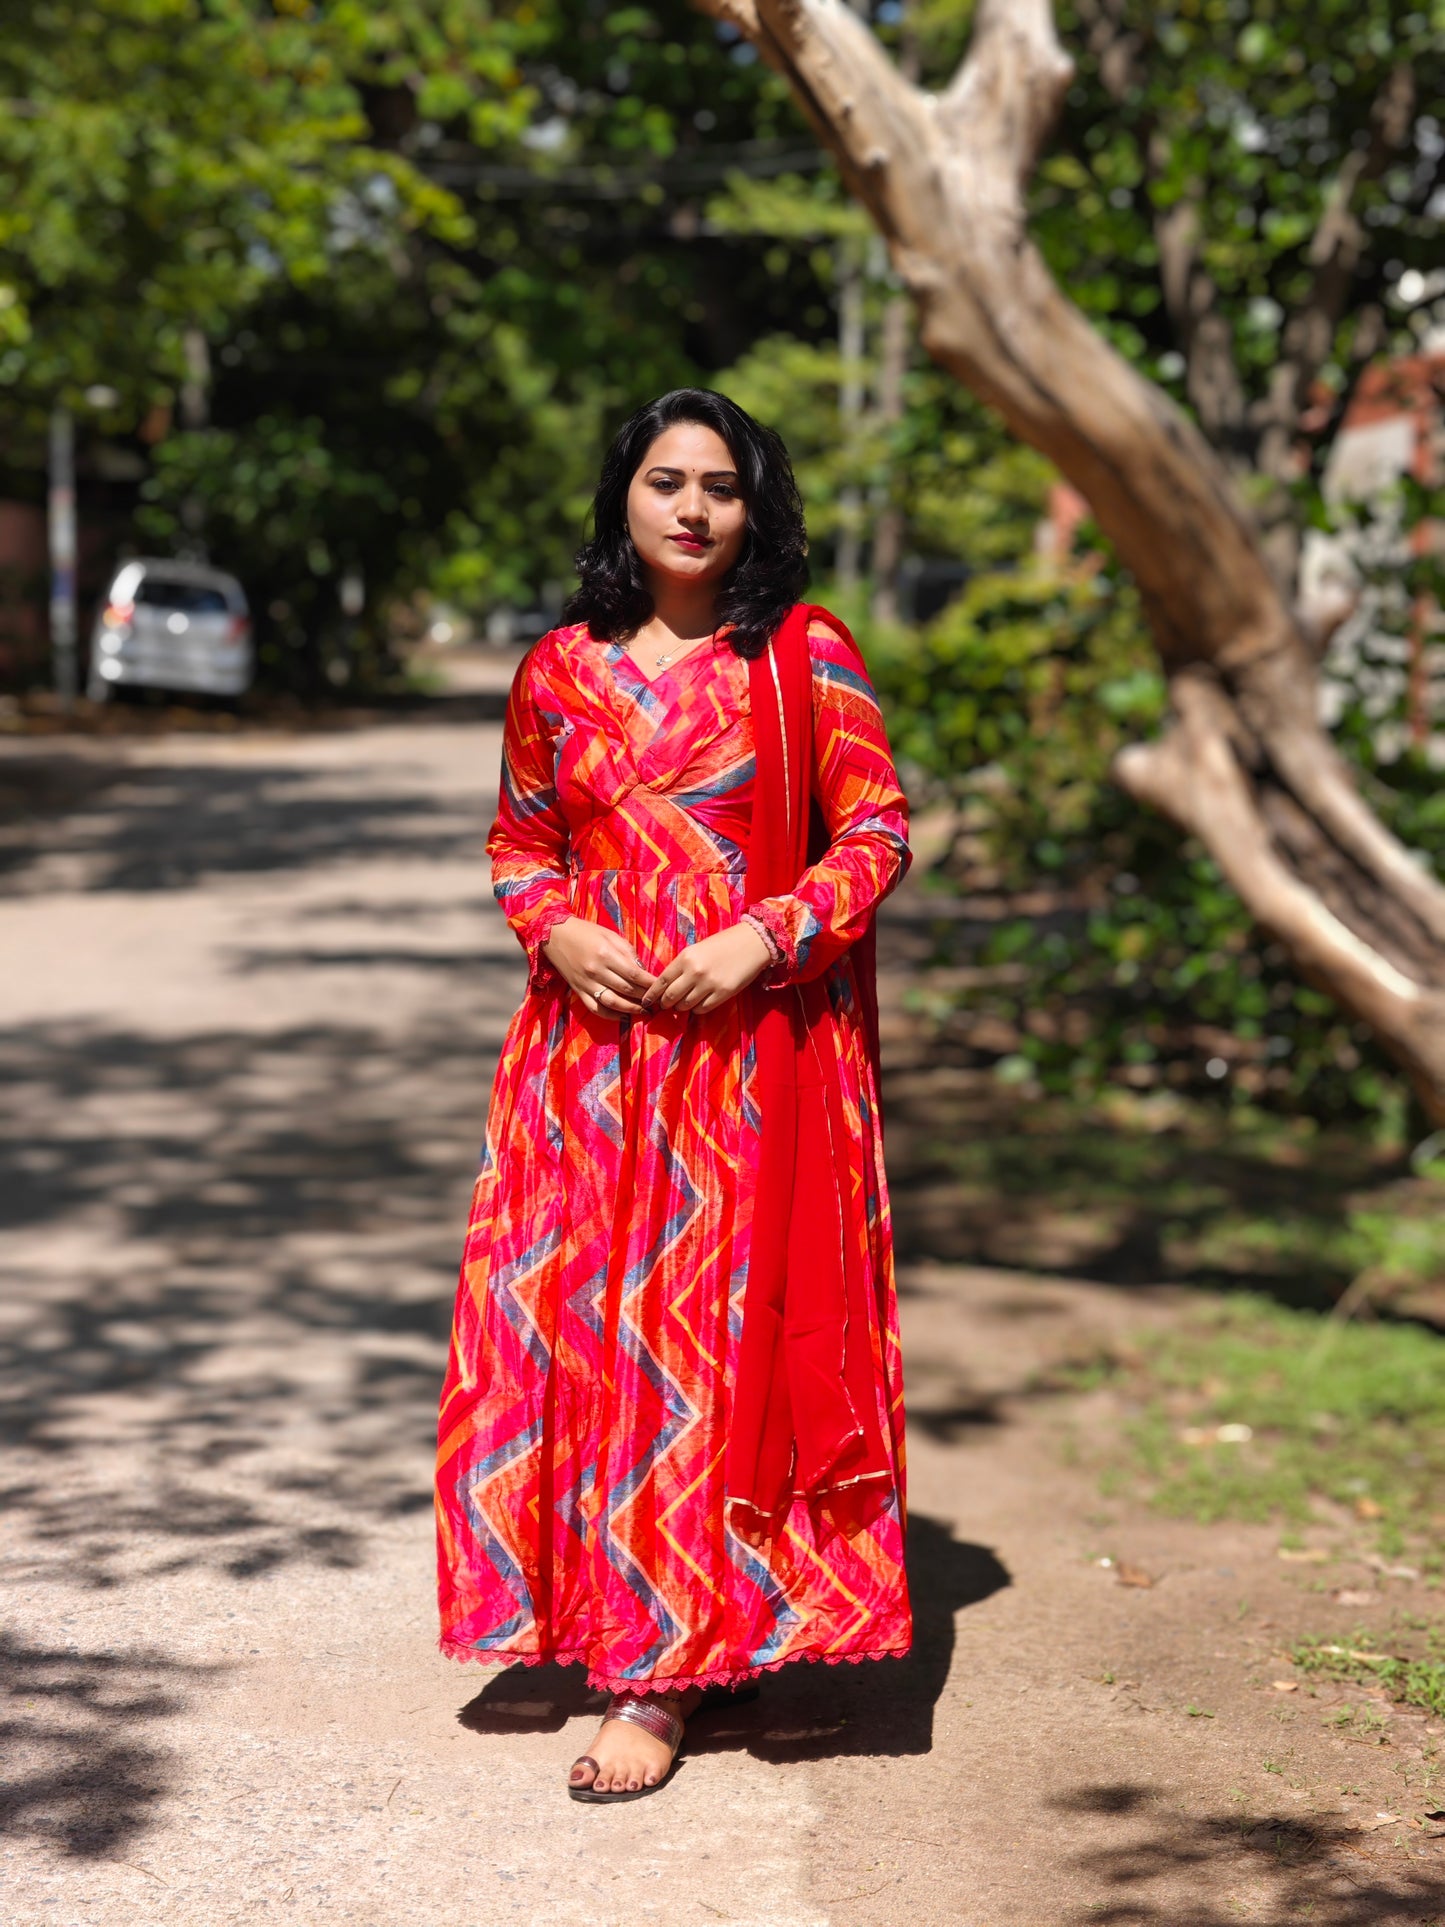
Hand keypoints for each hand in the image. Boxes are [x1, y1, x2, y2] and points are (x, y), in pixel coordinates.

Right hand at [542, 916, 656, 1016]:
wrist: (556, 935)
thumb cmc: (587, 932)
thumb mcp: (611, 936)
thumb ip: (628, 953)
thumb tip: (643, 971)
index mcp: (607, 955)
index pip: (635, 975)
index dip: (651, 984)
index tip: (662, 987)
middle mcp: (597, 971)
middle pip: (627, 990)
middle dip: (645, 997)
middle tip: (658, 1001)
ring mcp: (586, 983)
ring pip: (613, 1003)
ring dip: (632, 1009)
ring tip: (645, 1011)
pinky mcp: (579, 991)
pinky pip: (596, 1009)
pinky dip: (612, 1016)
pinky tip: (625, 1016)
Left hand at [644, 923, 771, 1015]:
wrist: (751, 943)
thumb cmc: (722, 944)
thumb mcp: (697, 950)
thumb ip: (682, 966)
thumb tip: (668, 986)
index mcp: (685, 958)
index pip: (662, 981)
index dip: (652, 994)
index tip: (647, 1001)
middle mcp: (694, 972)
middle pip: (671, 997)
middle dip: (665, 1004)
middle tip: (666, 1005)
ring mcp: (709, 984)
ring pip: (685, 1005)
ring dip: (681, 1007)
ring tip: (683, 1004)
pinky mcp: (722, 993)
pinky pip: (702, 1009)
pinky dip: (697, 1009)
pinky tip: (698, 1003)